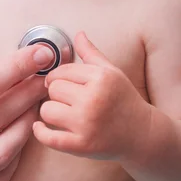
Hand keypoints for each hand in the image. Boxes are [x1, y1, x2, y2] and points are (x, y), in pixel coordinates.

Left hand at [33, 31, 151, 161]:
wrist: (141, 133)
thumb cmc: (123, 98)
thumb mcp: (111, 71)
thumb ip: (91, 52)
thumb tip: (78, 34)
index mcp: (100, 78)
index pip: (61, 71)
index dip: (58, 76)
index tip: (61, 82)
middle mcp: (93, 100)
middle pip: (53, 89)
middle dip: (55, 92)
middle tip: (65, 98)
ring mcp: (87, 124)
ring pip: (47, 110)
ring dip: (49, 111)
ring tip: (60, 112)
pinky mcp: (82, 146)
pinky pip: (48, 137)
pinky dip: (40, 132)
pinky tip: (40, 127)